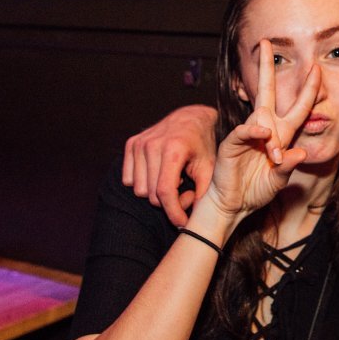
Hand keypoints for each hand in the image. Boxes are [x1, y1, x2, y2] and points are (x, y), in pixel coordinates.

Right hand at [122, 104, 218, 225]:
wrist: (191, 117)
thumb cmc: (202, 143)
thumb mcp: (209, 166)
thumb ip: (204, 191)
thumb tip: (196, 217)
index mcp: (173, 149)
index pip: (165, 192)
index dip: (173, 212)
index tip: (182, 223)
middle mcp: (153, 144)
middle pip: (152, 194)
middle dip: (169, 202)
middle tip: (185, 194)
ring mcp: (139, 143)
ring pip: (140, 189)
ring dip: (156, 193)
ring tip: (174, 182)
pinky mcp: (131, 144)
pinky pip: (129, 179)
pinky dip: (144, 183)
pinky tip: (160, 174)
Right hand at [198, 39, 321, 228]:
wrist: (234, 204)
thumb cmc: (257, 190)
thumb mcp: (279, 180)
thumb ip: (288, 167)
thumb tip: (301, 153)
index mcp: (282, 134)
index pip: (299, 107)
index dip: (308, 89)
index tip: (317, 68)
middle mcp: (265, 128)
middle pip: (266, 90)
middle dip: (267, 66)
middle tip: (267, 43)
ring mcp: (248, 133)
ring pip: (260, 116)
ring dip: (270, 133)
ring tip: (274, 156)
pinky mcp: (232, 142)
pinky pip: (244, 131)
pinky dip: (253, 131)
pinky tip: (262, 135)